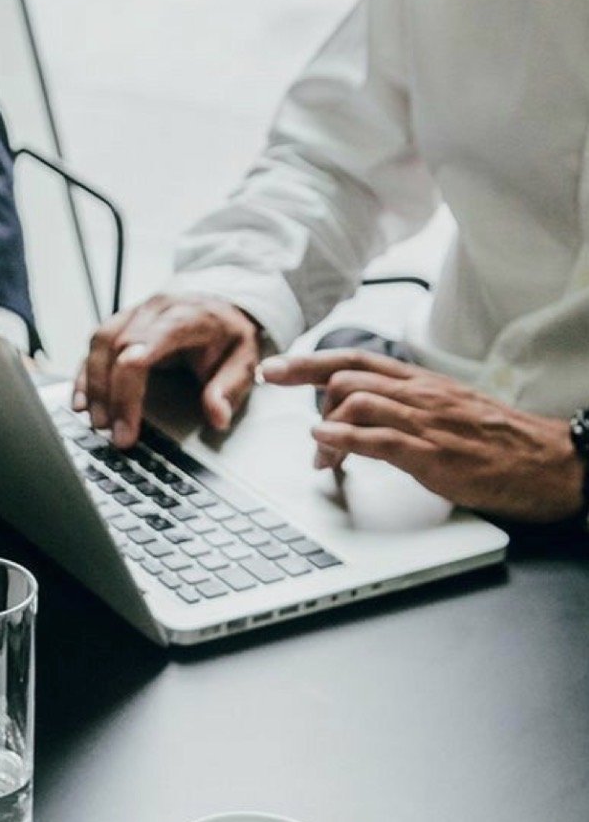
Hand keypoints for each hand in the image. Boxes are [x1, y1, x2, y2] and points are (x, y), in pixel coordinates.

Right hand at [73, 295, 261, 448]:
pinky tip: (81, 402)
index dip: (128, 391)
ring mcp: (135, 312)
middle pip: (116, 348)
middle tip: (113, 435)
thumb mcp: (244, 361)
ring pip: (99, 343)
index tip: (126, 427)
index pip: (142, 348)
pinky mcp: (123, 322)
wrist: (223, 303)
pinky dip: (84, 374)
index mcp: (184, 317)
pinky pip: (94, 344)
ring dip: (92, 385)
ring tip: (96, 421)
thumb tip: (217, 417)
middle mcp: (154, 309)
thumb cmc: (229, 335)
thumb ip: (229, 389)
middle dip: (110, 396)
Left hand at [262, 347, 583, 523]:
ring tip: (321, 456)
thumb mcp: (449, 413)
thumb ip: (408, 410)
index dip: (309, 363)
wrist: (546, 461)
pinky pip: (378, 439)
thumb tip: (366, 417)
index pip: (356, 360)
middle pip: (345, 376)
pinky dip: (343, 440)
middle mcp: (419, 395)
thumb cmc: (498, 441)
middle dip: (306, 392)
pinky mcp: (432, 454)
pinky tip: (326, 446)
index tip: (275, 369)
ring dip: (325, 430)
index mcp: (422, 383)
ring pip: (356, 401)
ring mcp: (425, 422)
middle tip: (291, 415)